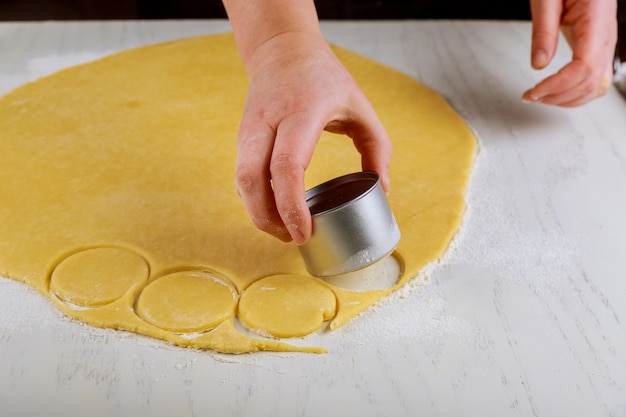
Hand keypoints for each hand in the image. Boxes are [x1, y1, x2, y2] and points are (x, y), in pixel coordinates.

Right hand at [234, 32, 391, 243]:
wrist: (281, 50)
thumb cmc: (324, 78)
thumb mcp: (360, 104)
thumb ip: (377, 146)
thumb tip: (382, 188)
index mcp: (300, 113)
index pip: (287, 165)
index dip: (291, 205)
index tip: (304, 232)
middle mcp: (267, 121)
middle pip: (251, 179)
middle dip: (267, 218)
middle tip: (293, 239)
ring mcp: (249, 129)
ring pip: (241, 182)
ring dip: (258, 213)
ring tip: (285, 231)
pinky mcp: (242, 138)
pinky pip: (242, 177)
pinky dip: (255, 200)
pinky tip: (274, 211)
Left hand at [523, 0, 617, 106]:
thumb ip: (543, 31)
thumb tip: (538, 63)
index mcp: (596, 21)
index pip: (583, 67)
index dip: (558, 86)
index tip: (533, 92)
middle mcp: (606, 36)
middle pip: (591, 83)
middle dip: (558, 97)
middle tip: (531, 96)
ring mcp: (605, 43)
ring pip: (596, 87)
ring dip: (567, 99)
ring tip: (540, 97)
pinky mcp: (598, 47)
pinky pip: (594, 79)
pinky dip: (575, 92)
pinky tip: (556, 92)